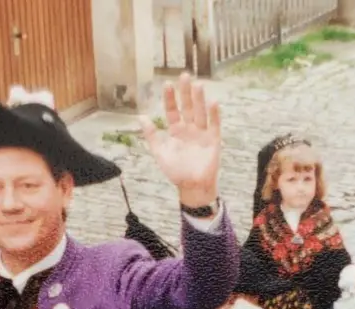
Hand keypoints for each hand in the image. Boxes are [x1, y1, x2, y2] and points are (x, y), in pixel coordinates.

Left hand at [140, 73, 221, 207]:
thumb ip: (151, 135)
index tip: (167, 84)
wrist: (191, 187)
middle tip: (185, 75)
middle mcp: (190, 128)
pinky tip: (213, 102)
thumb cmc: (176, 171)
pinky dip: (214, 115)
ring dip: (199, 99)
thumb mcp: (160, 152)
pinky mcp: (213, 140)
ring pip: (200, 113)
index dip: (170, 98)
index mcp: (176, 130)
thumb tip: (141, 117)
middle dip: (186, 92)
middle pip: (188, 107)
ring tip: (198, 85)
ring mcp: (202, 133)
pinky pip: (214, 125)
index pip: (173, 110)